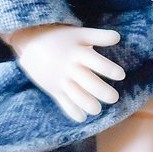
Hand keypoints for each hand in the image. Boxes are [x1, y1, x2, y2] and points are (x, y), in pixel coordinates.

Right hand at [7, 24, 124, 121]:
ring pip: (74, 94)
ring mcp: (60, 79)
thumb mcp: (80, 34)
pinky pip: (62, 102)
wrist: (31, 42)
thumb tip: (118, 37)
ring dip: (86, 104)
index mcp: (77, 53)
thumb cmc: (62, 38)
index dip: (107, 68)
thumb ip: (99, 36)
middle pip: (86, 81)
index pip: (94, 61)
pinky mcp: (53, 88)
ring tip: (97, 110)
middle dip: (100, 91)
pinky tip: (82, 117)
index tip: (121, 75)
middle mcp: (69, 67)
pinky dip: (71, 111)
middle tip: (114, 98)